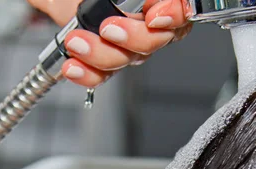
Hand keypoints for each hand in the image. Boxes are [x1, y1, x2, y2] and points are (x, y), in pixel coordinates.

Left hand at [27, 0, 192, 86]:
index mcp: (155, 1)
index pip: (182, 8)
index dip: (175, 14)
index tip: (155, 17)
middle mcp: (147, 21)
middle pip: (157, 39)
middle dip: (133, 37)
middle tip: (108, 28)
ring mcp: (129, 44)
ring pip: (129, 58)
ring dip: (101, 54)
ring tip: (76, 42)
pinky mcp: (107, 61)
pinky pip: (104, 75)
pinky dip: (87, 74)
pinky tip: (73, 67)